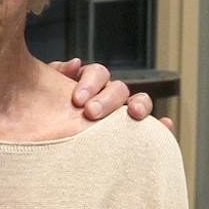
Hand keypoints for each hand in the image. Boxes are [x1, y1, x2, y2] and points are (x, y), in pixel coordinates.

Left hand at [53, 58, 171, 130]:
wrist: (44, 145)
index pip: (97, 73)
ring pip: (140, 101)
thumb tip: (75, 63)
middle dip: (107, 99)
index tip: (77, 100)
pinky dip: (162, 126)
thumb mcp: (43, 95)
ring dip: (140, 104)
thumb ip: (54, 75)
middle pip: (118, 88)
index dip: (89, 83)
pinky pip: (152, 129)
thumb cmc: (42, 119)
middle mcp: (108, 97)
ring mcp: (122, 115)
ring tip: (135, 113)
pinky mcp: (133, 135)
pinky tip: (165, 125)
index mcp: (89, 85)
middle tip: (91, 113)